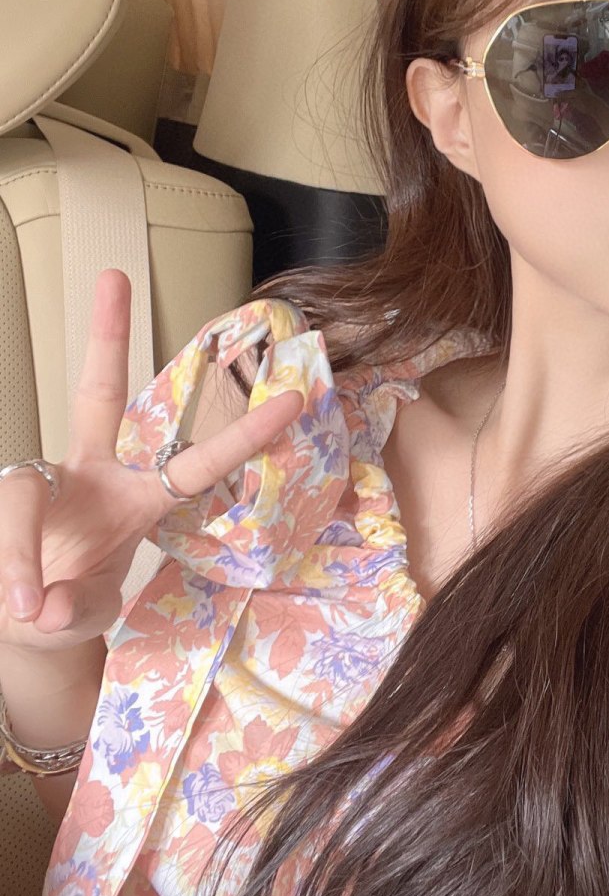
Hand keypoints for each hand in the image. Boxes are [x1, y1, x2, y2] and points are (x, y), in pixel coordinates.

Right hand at [0, 270, 302, 651]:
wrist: (19, 621)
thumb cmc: (68, 604)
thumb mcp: (85, 614)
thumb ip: (74, 609)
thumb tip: (48, 607)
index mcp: (138, 498)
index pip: (198, 461)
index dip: (245, 433)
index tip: (292, 400)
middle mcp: (90, 473)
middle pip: (96, 394)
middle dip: (106, 335)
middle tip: (115, 274)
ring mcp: (42, 481)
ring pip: (22, 493)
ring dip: (22, 554)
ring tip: (31, 604)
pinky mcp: (7, 499)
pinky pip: (8, 529)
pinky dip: (13, 575)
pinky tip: (23, 605)